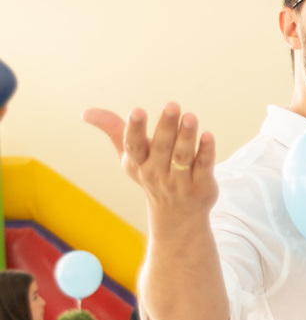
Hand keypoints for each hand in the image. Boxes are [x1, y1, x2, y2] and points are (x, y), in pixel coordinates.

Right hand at [83, 103, 217, 220]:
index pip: (134, 146)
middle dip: (167, 126)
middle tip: (172, 105)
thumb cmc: (151, 174)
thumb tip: (84, 112)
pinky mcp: (202, 185)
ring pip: (183, 156)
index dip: (135, 129)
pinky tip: (208, 136)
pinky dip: (206, 151)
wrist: (177, 215)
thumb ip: (113, 130)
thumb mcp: (129, 156)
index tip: (137, 110)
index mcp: (138, 164)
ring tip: (190, 117)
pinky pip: (204, 166)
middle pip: (163, 148)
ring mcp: (180, 181)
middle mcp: (158, 173)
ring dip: (187, 136)